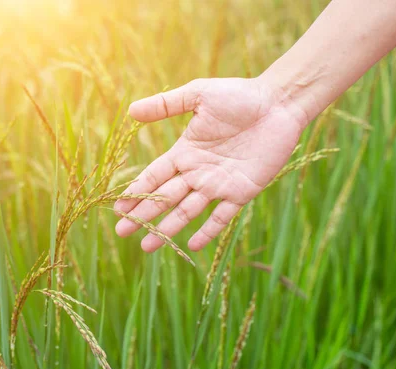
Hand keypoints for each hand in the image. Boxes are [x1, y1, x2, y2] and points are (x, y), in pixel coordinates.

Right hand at [114, 77, 308, 251]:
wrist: (278, 104)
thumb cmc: (239, 96)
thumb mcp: (198, 95)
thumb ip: (165, 105)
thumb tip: (130, 111)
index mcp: (185, 152)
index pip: (154, 176)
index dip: (135, 192)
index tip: (117, 208)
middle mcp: (197, 171)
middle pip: (164, 198)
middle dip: (142, 216)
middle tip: (122, 232)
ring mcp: (218, 184)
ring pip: (187, 211)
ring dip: (167, 228)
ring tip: (147, 247)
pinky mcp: (241, 191)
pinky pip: (222, 216)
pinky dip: (208, 231)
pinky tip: (192, 246)